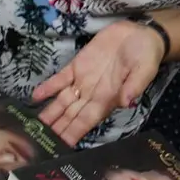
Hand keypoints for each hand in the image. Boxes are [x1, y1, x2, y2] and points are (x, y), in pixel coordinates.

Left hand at [33, 20, 165, 145]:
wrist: (141, 33)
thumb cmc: (146, 55)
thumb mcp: (145, 69)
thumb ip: (135, 85)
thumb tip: (127, 102)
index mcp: (108, 98)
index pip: (87, 120)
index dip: (74, 132)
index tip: (61, 146)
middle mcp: (93, 93)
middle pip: (71, 115)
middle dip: (56, 129)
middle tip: (38, 143)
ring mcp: (83, 80)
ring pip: (63, 101)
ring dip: (49, 113)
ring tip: (33, 126)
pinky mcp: (78, 65)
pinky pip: (60, 78)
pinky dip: (48, 87)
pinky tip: (36, 96)